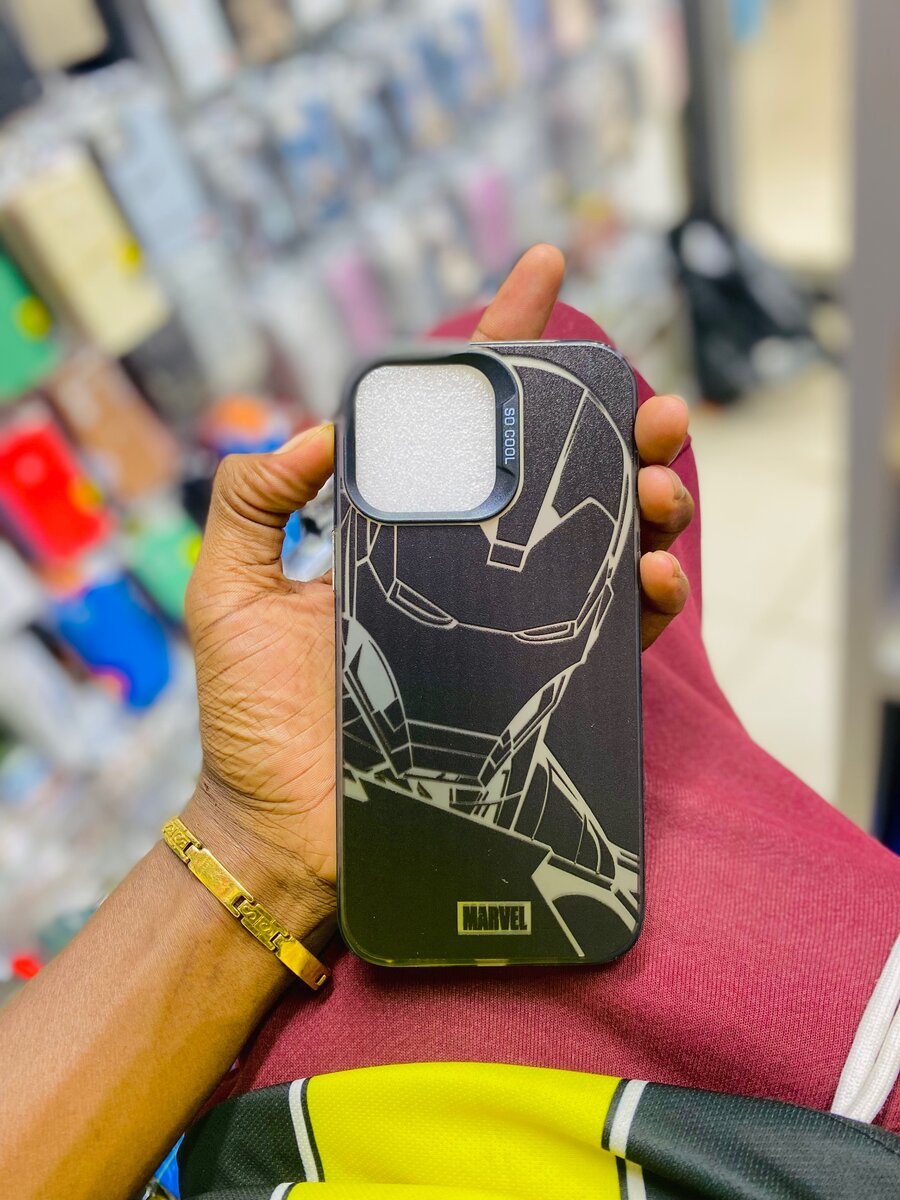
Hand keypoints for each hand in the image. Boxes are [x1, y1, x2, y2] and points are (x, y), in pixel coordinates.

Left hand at [184, 245, 692, 893]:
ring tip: (667, 482)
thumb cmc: (251, 716)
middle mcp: (458, 565)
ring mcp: (500, 626)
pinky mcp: (528, 689)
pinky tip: (657, 574)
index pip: (453, 421)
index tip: (540, 273)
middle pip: (552, 476)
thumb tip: (314, 429)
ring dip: (647, 502)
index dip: (499, 346)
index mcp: (395, 527)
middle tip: (651, 407)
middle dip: (612, 429)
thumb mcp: (229, 591)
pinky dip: (642, 598)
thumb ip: (252, 501)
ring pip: (596, 544)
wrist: (282, 827)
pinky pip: (604, 634)